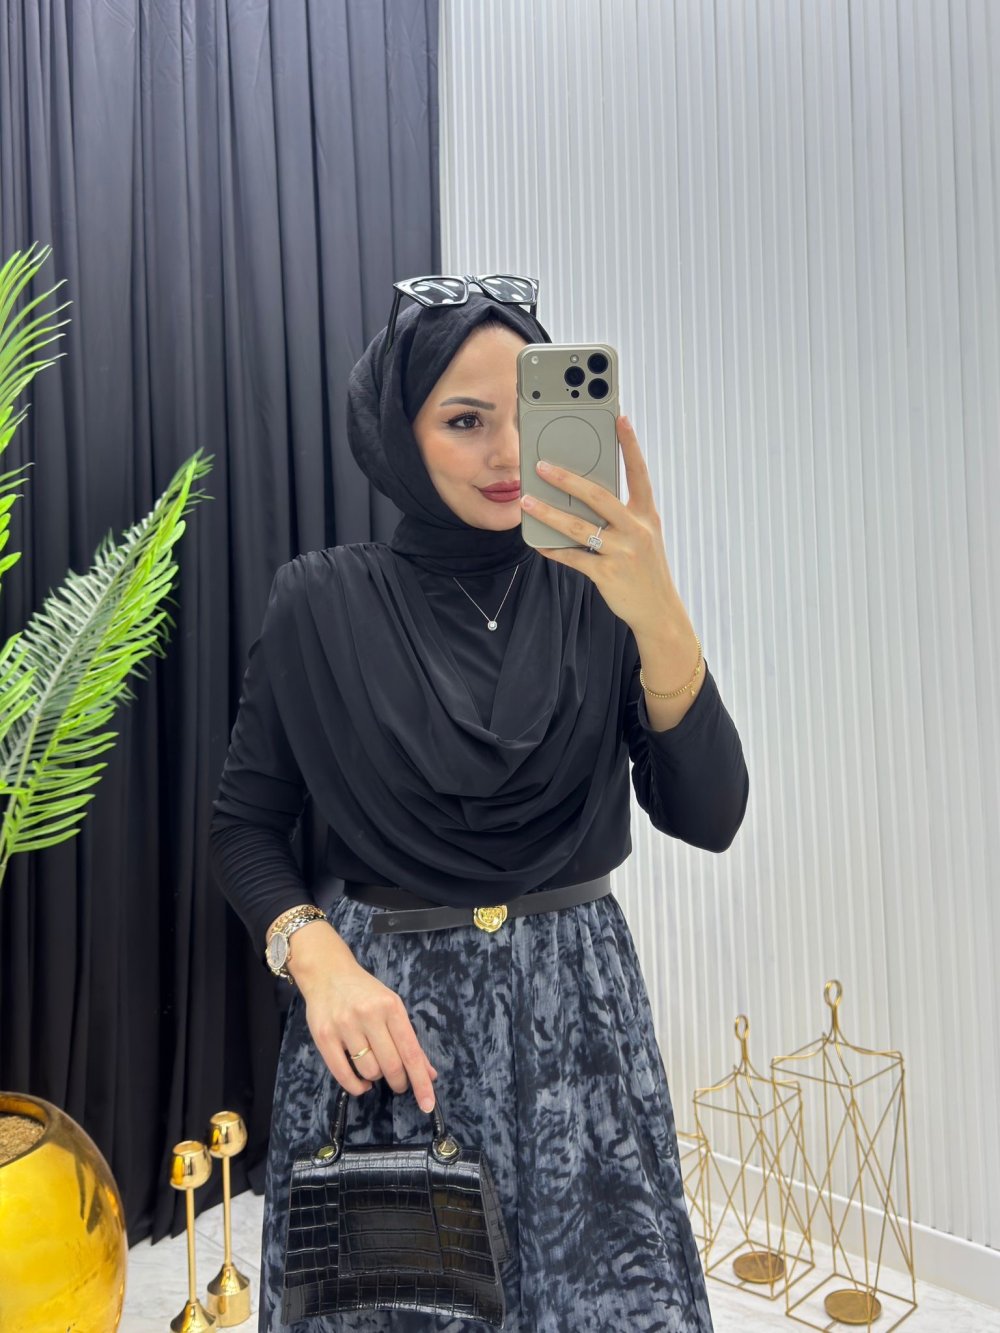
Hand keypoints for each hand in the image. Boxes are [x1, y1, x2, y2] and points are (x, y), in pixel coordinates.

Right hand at [290, 924, 438, 1111]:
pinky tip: (362, 1083)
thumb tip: (428, 1074)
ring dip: (376, 1079)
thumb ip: (409, 1040)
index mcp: (391, 1006)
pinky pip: (344, 1075)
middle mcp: (368, 1015)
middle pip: (391, 1065)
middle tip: (399, 1083)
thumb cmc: (365, 992)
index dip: (421, 1082)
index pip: (411, 1052)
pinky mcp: (324, 1037)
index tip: (428, 1105)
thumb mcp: (392, 1007)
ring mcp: (344, 1026)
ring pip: (369, 1071)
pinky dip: (357, 1086)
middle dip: (399, 1082)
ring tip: (375, 1068)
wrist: (328, 973)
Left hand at [519, 413, 679, 635]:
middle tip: (542, 465)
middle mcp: (637, 530)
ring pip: (579, 527)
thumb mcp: (644, 536)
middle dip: (568, 479)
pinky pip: (573, 558)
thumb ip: (623, 516)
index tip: (620, 419)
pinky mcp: (607, 574)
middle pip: (599, 496)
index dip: (630, 445)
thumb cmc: (646, 569)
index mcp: (647, 515)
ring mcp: (622, 552)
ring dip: (549, 513)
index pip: (639, 473)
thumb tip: (586, 496)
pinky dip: (553, 549)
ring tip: (527, 501)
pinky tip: (537, 542)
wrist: (659, 610)